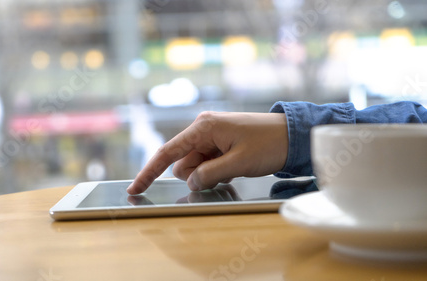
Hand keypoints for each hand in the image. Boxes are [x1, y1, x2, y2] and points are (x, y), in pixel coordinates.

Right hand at [126, 111, 288, 194]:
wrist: (293, 135)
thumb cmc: (268, 144)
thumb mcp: (238, 164)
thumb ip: (209, 175)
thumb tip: (189, 182)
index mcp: (203, 127)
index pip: (167, 153)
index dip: (149, 172)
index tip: (134, 189)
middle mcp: (203, 128)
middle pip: (182, 163)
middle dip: (197, 174)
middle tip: (226, 171)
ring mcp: (211, 135)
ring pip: (195, 166)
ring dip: (209, 173)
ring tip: (234, 167)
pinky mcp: (220, 142)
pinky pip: (208, 163)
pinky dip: (217, 171)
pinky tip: (236, 166)